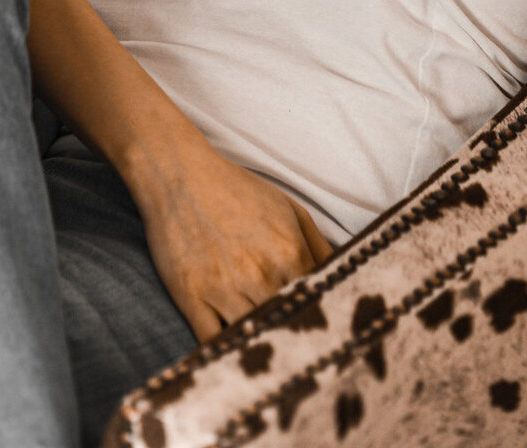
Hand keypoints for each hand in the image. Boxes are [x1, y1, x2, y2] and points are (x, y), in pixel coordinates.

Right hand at [126, 138, 332, 341]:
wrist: (181, 175)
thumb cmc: (238, 191)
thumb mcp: (289, 209)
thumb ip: (319, 248)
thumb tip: (345, 279)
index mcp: (289, 252)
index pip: (317, 304)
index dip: (321, 320)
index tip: (322, 331)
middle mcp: (259, 274)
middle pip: (287, 327)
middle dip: (294, 338)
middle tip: (298, 347)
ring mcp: (223, 289)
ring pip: (253, 338)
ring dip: (262, 346)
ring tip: (269, 352)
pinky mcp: (191, 298)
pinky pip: (213, 343)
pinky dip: (226, 351)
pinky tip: (234, 350)